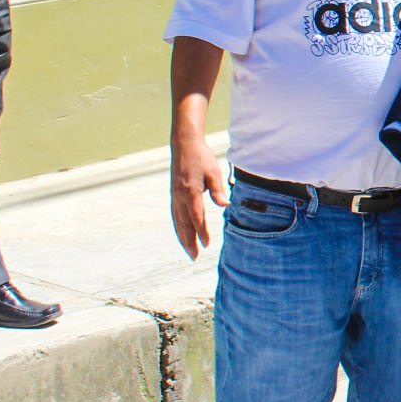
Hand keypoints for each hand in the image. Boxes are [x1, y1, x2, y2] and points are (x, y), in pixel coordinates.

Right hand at [169, 133, 226, 259]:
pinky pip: (176, 215)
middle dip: (189, 241)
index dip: (201, 231)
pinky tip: (183, 235)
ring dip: (183, 237)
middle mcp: (180, 195)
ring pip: (178, 221)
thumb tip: (225, 205)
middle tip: (195, 257)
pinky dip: (179, 227)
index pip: (196, 215)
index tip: (207, 244)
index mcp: (190, 190)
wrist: (184, 144)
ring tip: (189, 251)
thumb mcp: (214, 171)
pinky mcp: (174, 195)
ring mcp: (175, 196)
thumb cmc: (202, 157)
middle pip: (184, 223)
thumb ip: (218, 190)